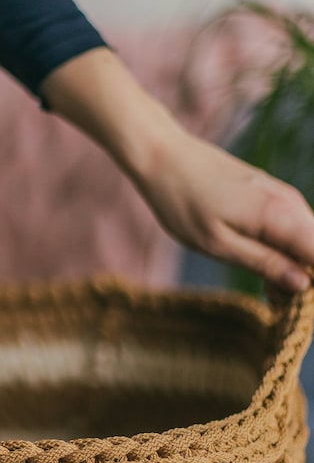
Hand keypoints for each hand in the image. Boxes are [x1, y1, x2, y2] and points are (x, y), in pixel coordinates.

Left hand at [41, 47, 313, 292]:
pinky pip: (292, 227)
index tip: (290, 305)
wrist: (164, 157)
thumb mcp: (219, 245)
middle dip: (306, 278)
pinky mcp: (271, 194)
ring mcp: (282, 195)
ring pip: (307, 239)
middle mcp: (290, 202)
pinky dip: (284, 249)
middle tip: (277, 302)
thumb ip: (265, 263)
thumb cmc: (183, 203)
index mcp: (280, 215)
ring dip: (295, 266)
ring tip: (269, 291)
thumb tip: (303, 284)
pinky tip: (262, 265)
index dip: (311, 285)